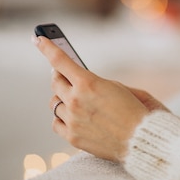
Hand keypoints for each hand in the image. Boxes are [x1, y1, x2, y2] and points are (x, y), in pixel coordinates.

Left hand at [33, 35, 168, 161]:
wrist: (142, 140)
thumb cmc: (135, 111)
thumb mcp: (118, 87)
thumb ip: (95, 82)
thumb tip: (78, 83)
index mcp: (89, 83)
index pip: (60, 60)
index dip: (47, 47)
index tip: (38, 39)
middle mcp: (76, 100)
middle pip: (55, 82)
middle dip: (60, 76)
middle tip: (64, 75)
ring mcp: (72, 120)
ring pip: (55, 103)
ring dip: (63, 99)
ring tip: (76, 100)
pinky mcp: (72, 137)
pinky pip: (56, 122)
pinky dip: (62, 118)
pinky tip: (73, 117)